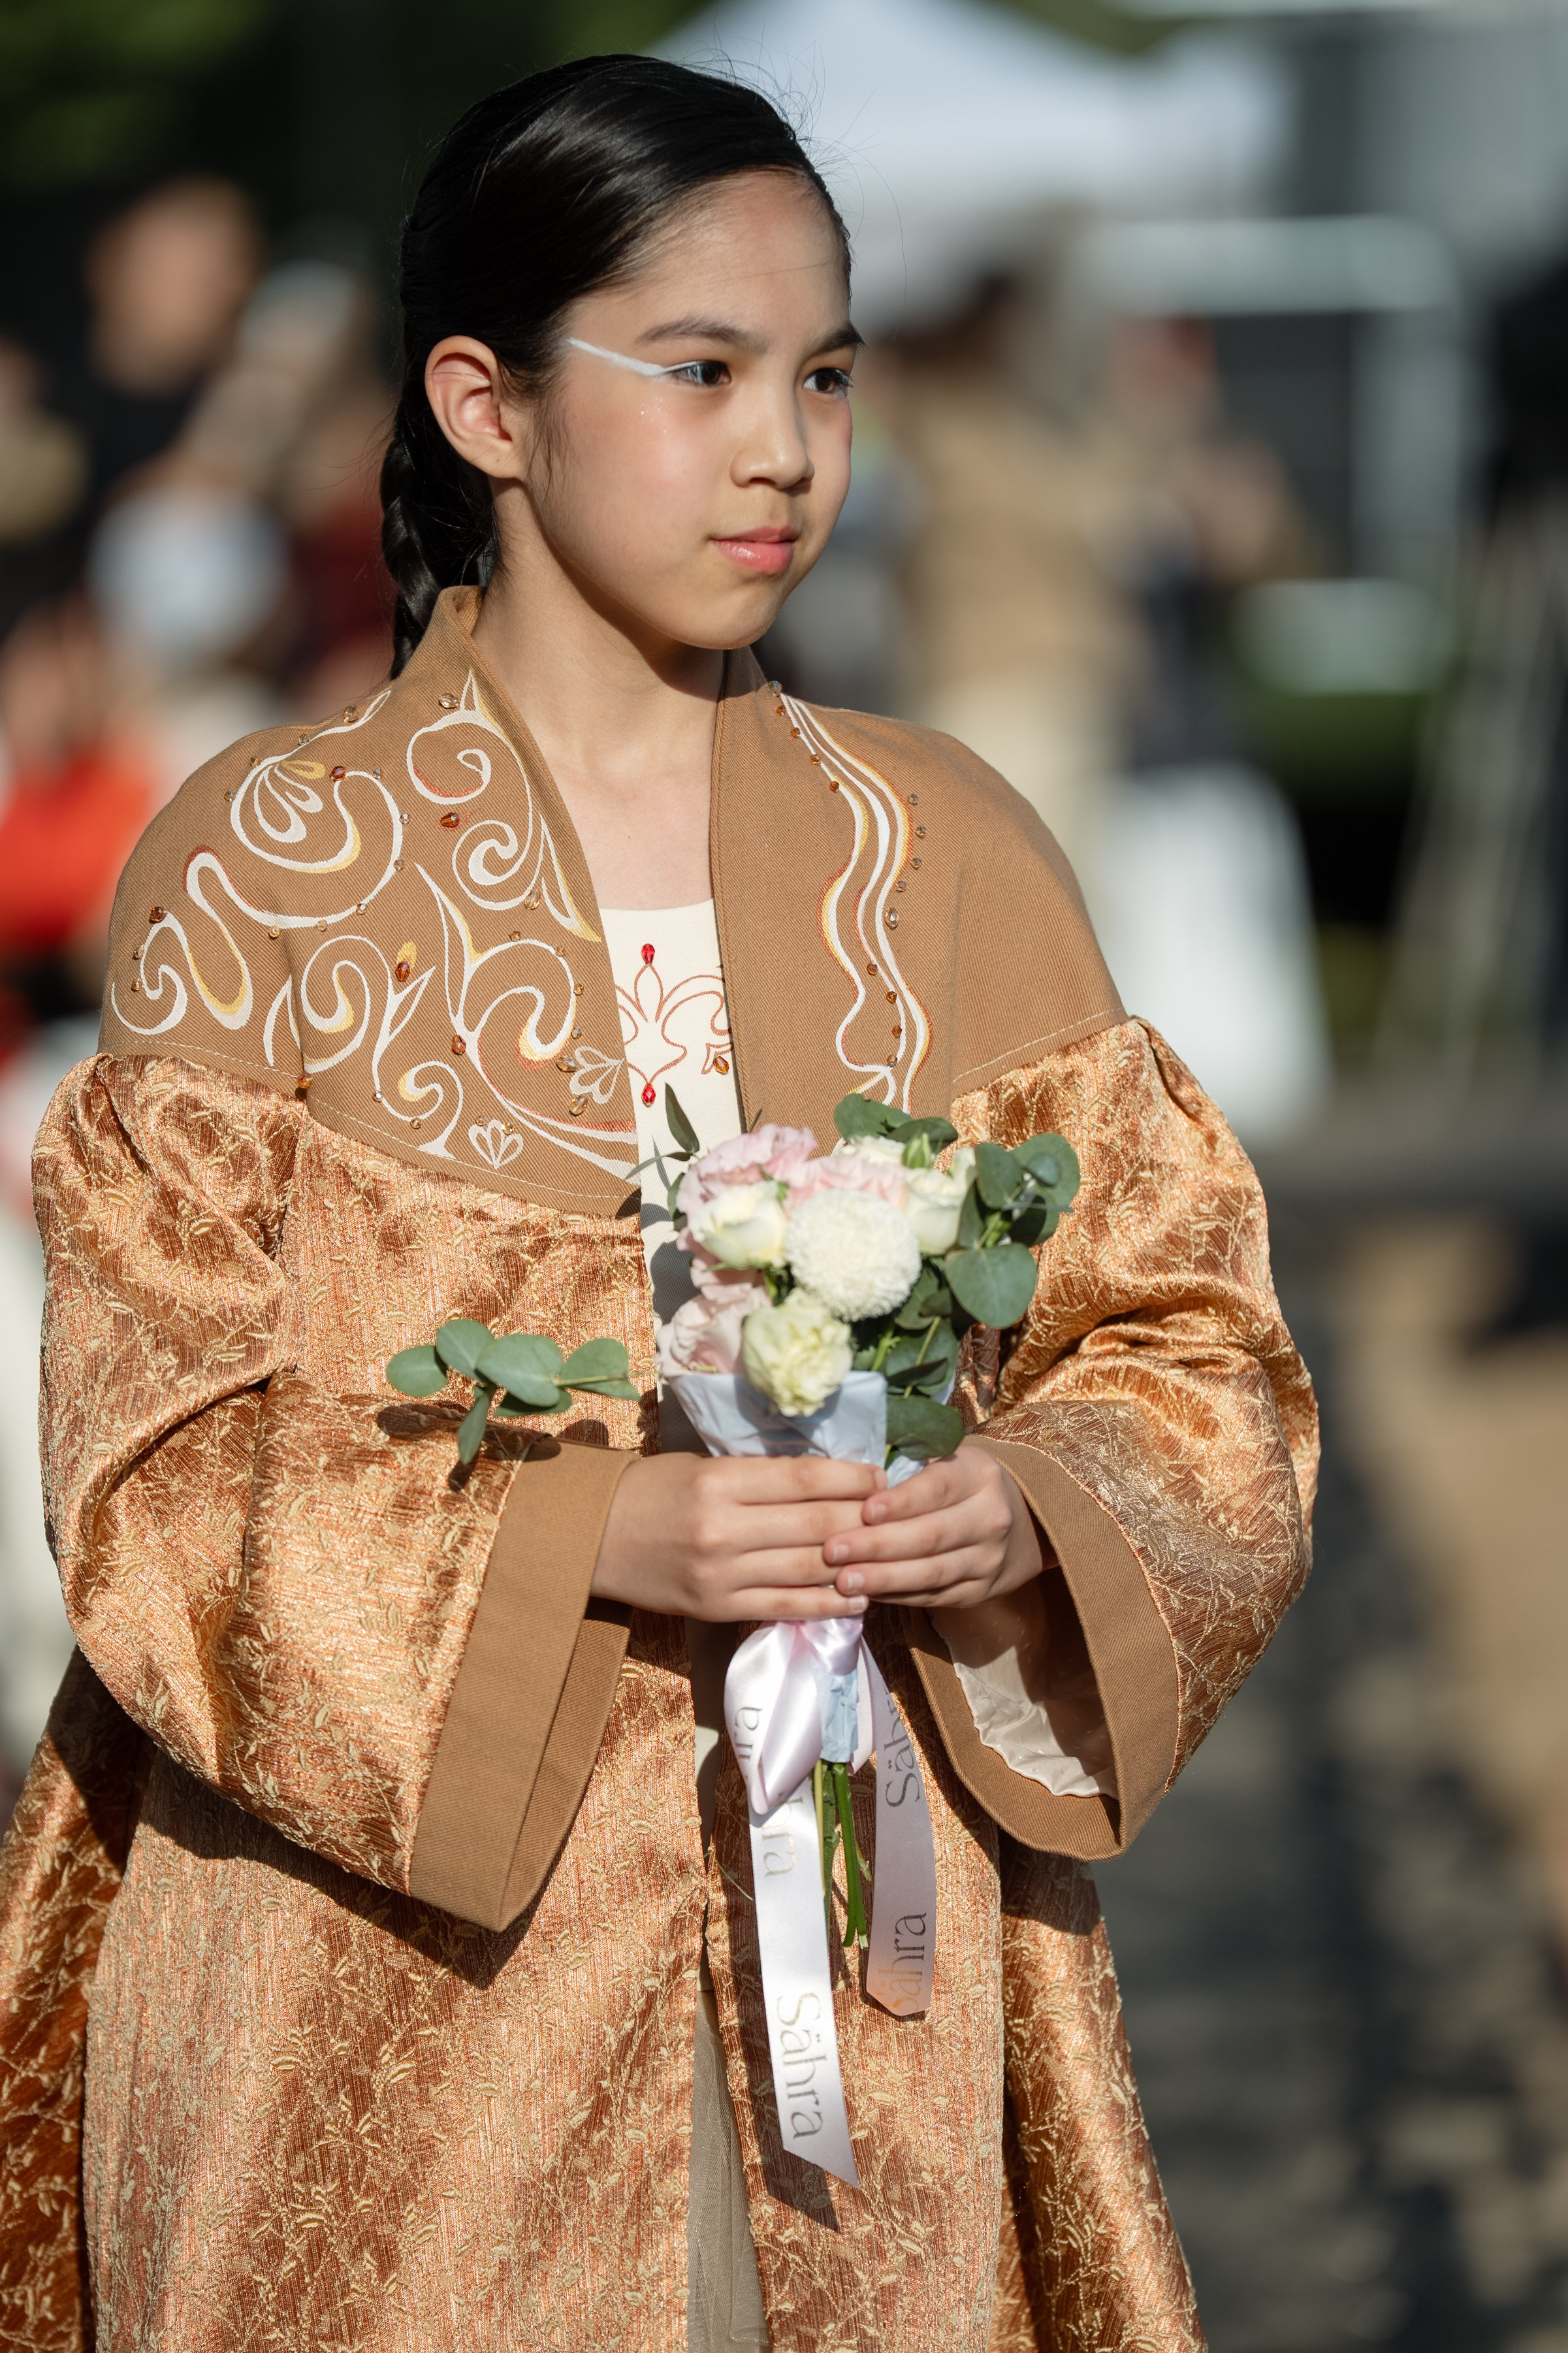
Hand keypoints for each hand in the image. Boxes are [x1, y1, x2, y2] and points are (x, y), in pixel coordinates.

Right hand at [592, 1452, 885, 1621]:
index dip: (851, 1477)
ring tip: (889, 1554)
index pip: (803, 1478)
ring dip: (856, 1563)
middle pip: (816, 1524)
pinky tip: (857, 1595)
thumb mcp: (701, 1466)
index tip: (881, 1475)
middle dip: (864, 1518)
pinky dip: (827, 1603)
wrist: (591, 1538)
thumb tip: (823, 1478)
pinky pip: (785, 1606)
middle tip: (896, 1513)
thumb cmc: (650, 1491)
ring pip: (808, 1569)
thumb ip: (757, 1476)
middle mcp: (724, 1529)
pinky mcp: (717, 1609)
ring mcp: (722, 1575)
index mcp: (719, 1482)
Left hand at [821, 1440, 1043, 1611]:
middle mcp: (991, 1518)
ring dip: (884, 1579)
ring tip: (844, 1581)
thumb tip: (849, 1477)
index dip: (902, 1502)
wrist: (1021, 1523)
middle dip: (878, 1546)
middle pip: (931, 1536)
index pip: (939, 1488)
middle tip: (833, 1550)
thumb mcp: (948, 1459)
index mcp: (980, 1475)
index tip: (865, 1511)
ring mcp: (988, 1559)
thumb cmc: (962, 1483)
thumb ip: (908, 1464)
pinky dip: (897, 1596)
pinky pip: (933, 1596)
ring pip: (932, 1573)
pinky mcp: (979, 1591)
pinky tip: (867, 1593)